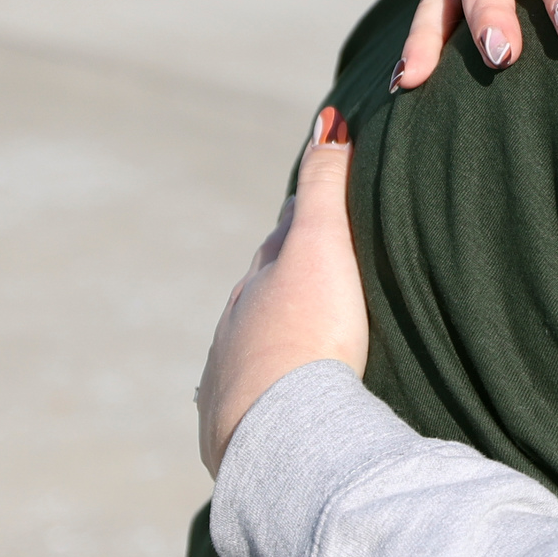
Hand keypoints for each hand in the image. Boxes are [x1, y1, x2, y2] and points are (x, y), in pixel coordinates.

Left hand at [198, 108, 370, 474]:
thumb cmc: (307, 333)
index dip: (306, 217)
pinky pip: (248, 395)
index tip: (322, 204)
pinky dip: (262, 385)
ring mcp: (230, 371)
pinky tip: (271, 395)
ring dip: (273, 333)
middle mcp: (237, 320)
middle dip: (285, 273)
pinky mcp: (232, 421)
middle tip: (316, 266)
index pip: (285, 234)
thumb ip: (325, 188)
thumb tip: (326, 125)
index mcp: (261, 278)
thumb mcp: (321, 248)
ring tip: (299, 335)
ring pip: (252, 340)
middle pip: (264, 286)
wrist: (280, 431)